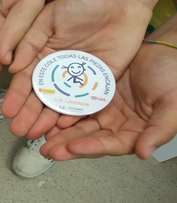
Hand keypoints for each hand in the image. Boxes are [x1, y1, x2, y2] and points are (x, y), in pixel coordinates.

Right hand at [2, 0, 151, 137]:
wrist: (120, 0)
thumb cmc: (82, 2)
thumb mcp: (48, 17)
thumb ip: (29, 41)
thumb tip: (11, 65)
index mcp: (40, 55)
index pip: (25, 79)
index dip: (16, 95)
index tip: (7, 111)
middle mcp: (57, 71)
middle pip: (40, 97)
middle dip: (28, 114)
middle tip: (18, 130)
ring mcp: (78, 79)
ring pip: (60, 104)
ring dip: (47, 120)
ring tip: (35, 134)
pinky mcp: (99, 83)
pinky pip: (86, 103)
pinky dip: (75, 115)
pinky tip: (63, 126)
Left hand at [40, 15, 176, 159]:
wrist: (167, 49)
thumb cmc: (174, 75)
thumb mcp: (173, 103)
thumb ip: (159, 130)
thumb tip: (143, 154)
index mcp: (135, 133)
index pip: (109, 145)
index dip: (90, 148)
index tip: (71, 148)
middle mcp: (116, 125)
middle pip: (88, 139)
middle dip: (66, 145)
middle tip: (46, 149)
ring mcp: (103, 110)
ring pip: (77, 124)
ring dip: (58, 131)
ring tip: (39, 135)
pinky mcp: (93, 94)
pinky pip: (73, 104)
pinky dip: (60, 109)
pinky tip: (45, 112)